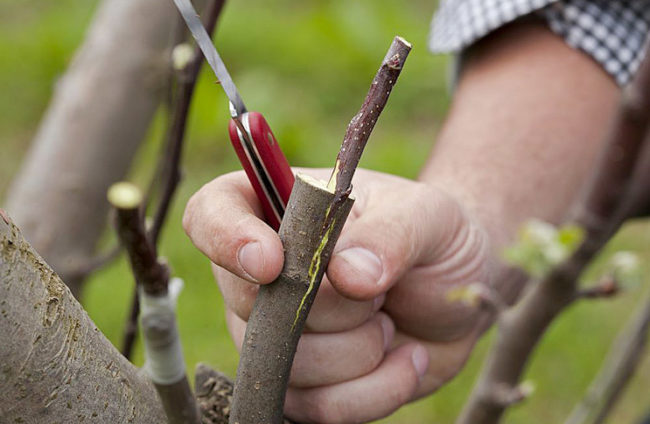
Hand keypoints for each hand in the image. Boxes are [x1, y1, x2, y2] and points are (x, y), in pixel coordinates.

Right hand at [183, 168, 491, 422]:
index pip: (211, 214)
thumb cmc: (433, 238)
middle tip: (380, 290)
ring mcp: (277, 334)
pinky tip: (406, 358)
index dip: (226, 239)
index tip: (273, 263)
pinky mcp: (305, 384)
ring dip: (360, 350)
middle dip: (332, 308)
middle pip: (250, 304)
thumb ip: (390, 236)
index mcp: (278, 209)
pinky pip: (318, 408)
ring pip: (288, 365)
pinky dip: (376, 389)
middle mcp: (263, 275)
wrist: (457, 293)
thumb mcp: (427, 216)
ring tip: (392, 321)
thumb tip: (347, 276)